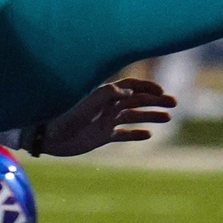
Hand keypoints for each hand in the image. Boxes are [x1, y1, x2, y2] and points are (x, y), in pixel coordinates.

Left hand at [40, 78, 175, 156]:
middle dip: (155, 101)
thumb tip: (130, 91)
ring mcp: (105, 121)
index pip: (130, 86)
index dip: (147, 87)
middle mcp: (107, 106)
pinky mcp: (101, 136)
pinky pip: (122, 134)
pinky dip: (135, 134)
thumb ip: (106, 94)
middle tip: (174, 104)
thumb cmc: (64, 116)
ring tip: (167, 118)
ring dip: (150, 116)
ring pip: (133, 117)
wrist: (49, 136)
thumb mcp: (86, 103)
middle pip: (136, 101)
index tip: (162, 92)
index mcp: (104, 95)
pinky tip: (148, 135)